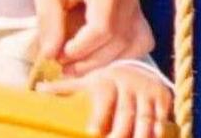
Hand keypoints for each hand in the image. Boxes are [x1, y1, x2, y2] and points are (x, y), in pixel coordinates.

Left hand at [33, 0, 154, 74]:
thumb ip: (49, 22)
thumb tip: (50, 55)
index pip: (103, 27)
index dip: (81, 48)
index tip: (58, 56)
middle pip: (119, 39)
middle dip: (90, 60)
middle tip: (63, 66)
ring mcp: (138, 3)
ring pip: (133, 44)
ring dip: (105, 62)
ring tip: (76, 66)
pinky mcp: (139, 13)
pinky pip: (140, 41)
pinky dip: (121, 54)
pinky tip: (96, 57)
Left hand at [37, 63, 172, 137]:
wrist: (138, 68)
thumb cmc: (106, 80)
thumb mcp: (87, 80)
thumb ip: (64, 87)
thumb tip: (37, 89)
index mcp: (106, 81)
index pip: (103, 99)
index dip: (100, 116)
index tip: (92, 132)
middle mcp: (127, 85)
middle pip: (125, 114)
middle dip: (120, 133)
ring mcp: (147, 91)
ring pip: (145, 117)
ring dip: (140, 135)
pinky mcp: (163, 97)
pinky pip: (162, 117)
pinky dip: (158, 130)